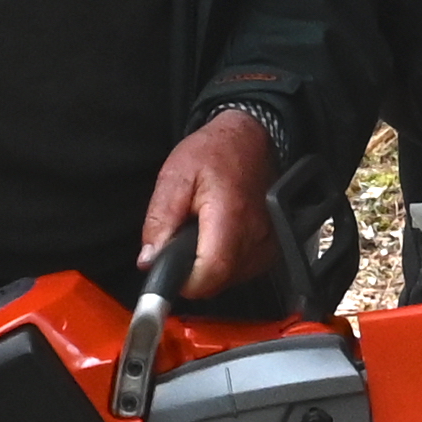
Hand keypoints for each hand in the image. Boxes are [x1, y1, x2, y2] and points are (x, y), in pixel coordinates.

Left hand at [139, 111, 282, 307]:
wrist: (251, 138)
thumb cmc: (215, 152)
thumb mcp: (175, 176)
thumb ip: (160, 220)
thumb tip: (149, 259)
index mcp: (229, 218)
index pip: (209, 274)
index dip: (184, 281)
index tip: (168, 271)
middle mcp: (256, 236)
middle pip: (217, 282)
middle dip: (192, 272)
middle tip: (181, 242)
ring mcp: (268, 244)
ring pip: (230, 280)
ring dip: (208, 267)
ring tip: (201, 234)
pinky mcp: (272, 249)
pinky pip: (243, 271)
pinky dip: (225, 262)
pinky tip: (217, 239)